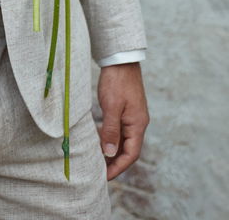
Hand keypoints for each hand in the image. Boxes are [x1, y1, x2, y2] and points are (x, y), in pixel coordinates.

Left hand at [97, 62, 148, 179]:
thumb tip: (110, 153)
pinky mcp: (126, 109)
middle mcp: (138, 122)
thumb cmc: (117, 81)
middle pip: (129, 149)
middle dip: (115, 162)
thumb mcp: (111, 106)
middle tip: (99, 171)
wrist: (121, 59)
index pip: (131, 154)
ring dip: (112, 150)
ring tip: (97, 158)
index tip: (105, 177)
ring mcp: (133, 115)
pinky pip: (120, 129)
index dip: (118, 167)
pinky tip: (99, 139)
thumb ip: (111, 130)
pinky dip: (111, 137)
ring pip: (124, 139)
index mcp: (138, 124)